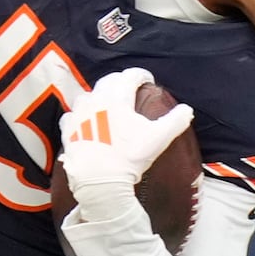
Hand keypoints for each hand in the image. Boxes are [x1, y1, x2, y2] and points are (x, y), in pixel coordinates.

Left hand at [59, 67, 193, 190]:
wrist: (100, 180)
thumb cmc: (129, 157)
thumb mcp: (159, 138)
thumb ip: (175, 121)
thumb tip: (187, 109)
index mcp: (118, 99)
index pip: (130, 76)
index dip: (141, 75)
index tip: (147, 79)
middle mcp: (96, 101)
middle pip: (108, 81)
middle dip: (120, 81)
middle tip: (130, 88)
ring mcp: (79, 115)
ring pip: (88, 95)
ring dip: (99, 95)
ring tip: (107, 104)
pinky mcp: (68, 131)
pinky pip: (71, 115)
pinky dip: (79, 115)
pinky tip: (84, 121)